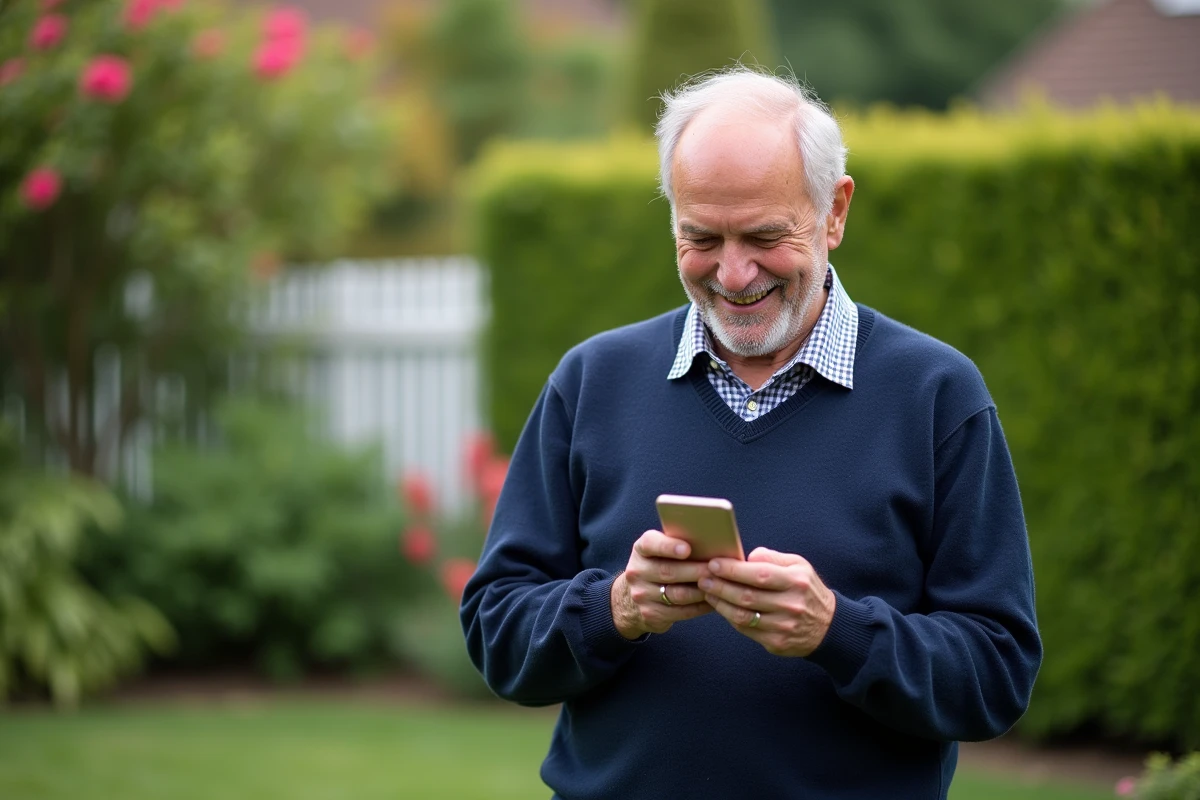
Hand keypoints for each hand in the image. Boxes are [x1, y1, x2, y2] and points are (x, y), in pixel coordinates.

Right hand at [611, 529, 712, 639]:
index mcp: (641, 550)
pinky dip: (700, 607)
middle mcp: (637, 572)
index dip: (668, 547)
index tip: (687, 549)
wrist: (631, 599)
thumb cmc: (657, 566)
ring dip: (701, 590)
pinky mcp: (651, 614)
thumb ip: (677, 544)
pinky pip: (680, 612)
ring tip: (719, 585)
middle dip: (696, 570)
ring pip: (677, 594)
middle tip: (716, 570)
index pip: (651, 544)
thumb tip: (711, 541)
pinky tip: (712, 601)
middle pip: (668, 571)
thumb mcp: (658, 551)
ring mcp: (642, 595)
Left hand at [699, 547, 835, 656]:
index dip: (733, 570)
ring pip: (743, 615)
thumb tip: (746, 556)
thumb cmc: (806, 590)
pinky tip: (720, 606)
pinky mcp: (777, 643)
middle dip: (721, 586)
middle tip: (702, 577)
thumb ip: (773, 558)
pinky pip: (746, 630)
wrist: (828, 626)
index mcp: (796, 582)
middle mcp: (791, 605)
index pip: (759, 574)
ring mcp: (783, 626)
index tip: (714, 563)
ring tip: (706, 591)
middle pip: (747, 596)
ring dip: (720, 603)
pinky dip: (730, 617)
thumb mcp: (799, 566)